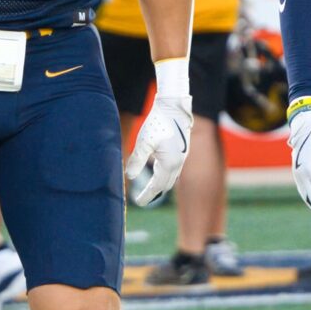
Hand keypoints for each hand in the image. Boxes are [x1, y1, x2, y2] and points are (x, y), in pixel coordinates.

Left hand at [125, 58, 192, 205]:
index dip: (147, 195)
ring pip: (170, 177)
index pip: (157, 186)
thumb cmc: (158, 123)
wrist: (174, 107)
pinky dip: (165, 175)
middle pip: (166, 185)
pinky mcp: (182, 151)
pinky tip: (157, 172)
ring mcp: (182, 157)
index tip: (138, 202)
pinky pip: (173, 170)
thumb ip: (137, 160)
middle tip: (141, 198)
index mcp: (170, 164)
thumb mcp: (144, 142)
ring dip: (160, 184)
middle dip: (154, 193)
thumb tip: (128, 176)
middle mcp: (179, 163)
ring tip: (148, 189)